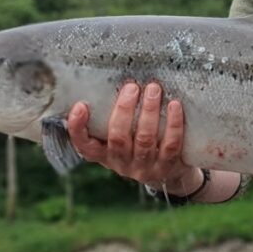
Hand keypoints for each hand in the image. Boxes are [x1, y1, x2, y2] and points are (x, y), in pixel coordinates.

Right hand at [67, 81, 202, 195]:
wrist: (170, 173)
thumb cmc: (138, 143)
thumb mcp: (121, 135)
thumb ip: (113, 116)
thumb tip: (109, 78)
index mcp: (104, 154)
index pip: (84, 145)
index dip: (78, 127)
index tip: (80, 105)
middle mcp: (122, 163)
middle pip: (119, 138)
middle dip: (124, 110)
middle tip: (132, 87)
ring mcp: (145, 167)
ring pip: (145, 139)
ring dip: (149, 111)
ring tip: (153, 89)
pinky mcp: (168, 167)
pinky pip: (171, 144)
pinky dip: (173, 124)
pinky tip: (174, 105)